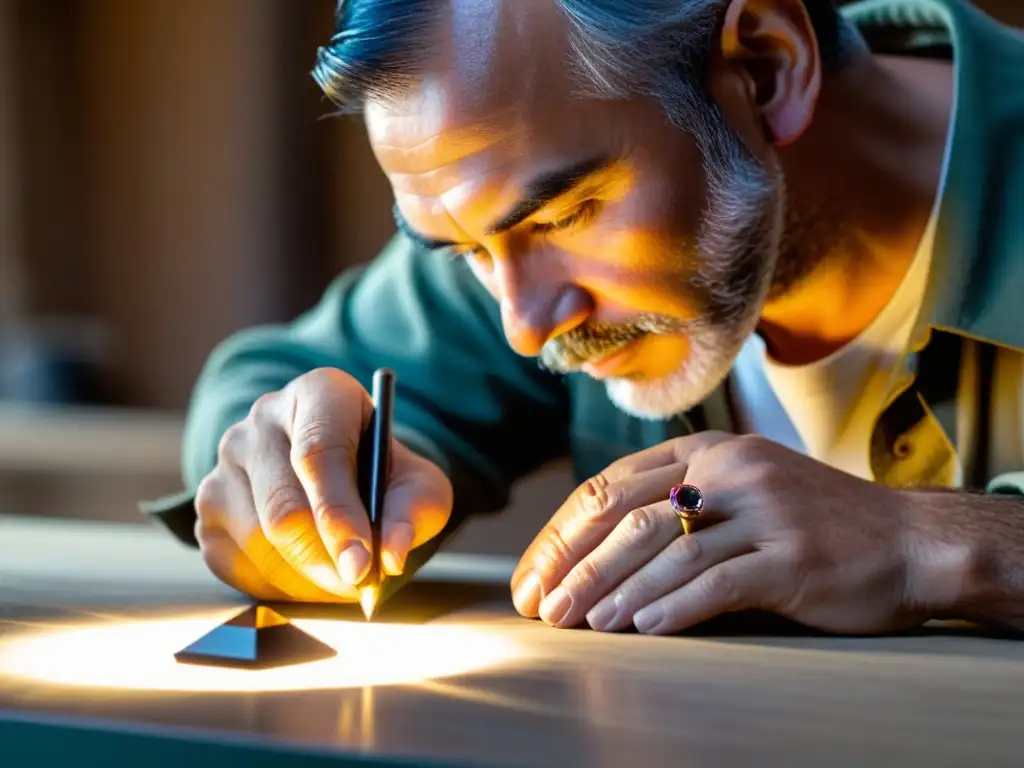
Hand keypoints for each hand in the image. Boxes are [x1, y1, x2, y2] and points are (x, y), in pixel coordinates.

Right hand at [195, 368, 451, 601]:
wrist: (343, 472)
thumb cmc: (383, 474)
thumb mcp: (417, 484)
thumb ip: (412, 513)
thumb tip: (389, 555)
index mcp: (320, 394)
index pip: (319, 453)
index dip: (339, 514)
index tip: (363, 565)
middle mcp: (264, 419)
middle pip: (282, 506)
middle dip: (323, 560)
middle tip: (357, 588)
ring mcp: (227, 461)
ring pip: (256, 539)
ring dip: (303, 580)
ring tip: (340, 583)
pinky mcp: (207, 505)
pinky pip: (233, 562)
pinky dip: (275, 586)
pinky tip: (308, 578)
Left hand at [511, 432, 927, 634]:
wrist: (911, 539)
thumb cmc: (813, 521)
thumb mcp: (744, 487)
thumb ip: (682, 498)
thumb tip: (599, 545)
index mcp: (709, 451)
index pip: (613, 485)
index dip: (565, 531)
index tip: (534, 573)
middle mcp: (731, 470)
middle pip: (630, 516)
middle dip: (578, 564)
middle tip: (543, 605)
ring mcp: (764, 511)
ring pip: (667, 549)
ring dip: (615, 590)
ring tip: (580, 623)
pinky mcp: (793, 557)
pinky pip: (718, 582)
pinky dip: (674, 607)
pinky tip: (643, 630)